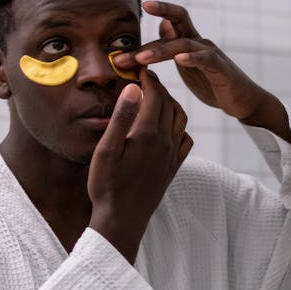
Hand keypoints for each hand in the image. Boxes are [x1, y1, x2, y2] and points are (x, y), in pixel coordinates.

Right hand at [87, 70, 192, 262]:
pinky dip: (178, 125)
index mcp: (148, 134)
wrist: (122, 221)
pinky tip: (166, 126)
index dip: (147, 78)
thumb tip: (133, 88)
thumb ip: (121, 117)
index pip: (154, 95)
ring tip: (155, 97)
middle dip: (158, 87)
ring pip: (180, 118)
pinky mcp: (173, 168)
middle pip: (169, 104)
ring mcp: (172, 156)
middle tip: (145, 78)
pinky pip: (184, 138)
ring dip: (170, 103)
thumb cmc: (107, 186)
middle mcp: (165, 142)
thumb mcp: (106, 150)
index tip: (139, 68)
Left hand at [113, 0, 290, 143]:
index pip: (172, 19)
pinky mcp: (221, 69)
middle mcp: (200, 41)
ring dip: (160, 51)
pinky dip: (192, 58)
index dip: (160, 9)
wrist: (243, 101)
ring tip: (140, 59)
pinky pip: (206, 59)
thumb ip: (173, 46)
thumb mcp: (188, 63)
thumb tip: (162, 25)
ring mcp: (211, 53)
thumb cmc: (212, 83)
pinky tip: (180, 60)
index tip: (142, 5)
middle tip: (132, 28)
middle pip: (179, 19)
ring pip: (183, 44)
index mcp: (189, 40)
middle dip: (159, 14)